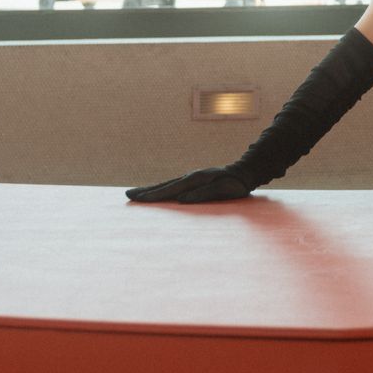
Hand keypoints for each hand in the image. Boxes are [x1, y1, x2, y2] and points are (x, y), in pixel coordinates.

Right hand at [126, 167, 252, 203]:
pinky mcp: (194, 180)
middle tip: (127, 195)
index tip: (138, 199)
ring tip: (137, 193)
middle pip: (163, 186)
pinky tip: (158, 192)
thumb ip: (202, 195)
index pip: (169, 190)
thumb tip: (181, 199)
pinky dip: (162, 189)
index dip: (152, 195)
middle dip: (146, 191)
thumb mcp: (221, 191)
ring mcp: (191, 177)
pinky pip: (174, 185)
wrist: (244, 172)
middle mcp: (190, 177)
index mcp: (194, 180)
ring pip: (167, 184)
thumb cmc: (234, 185)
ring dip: (152, 189)